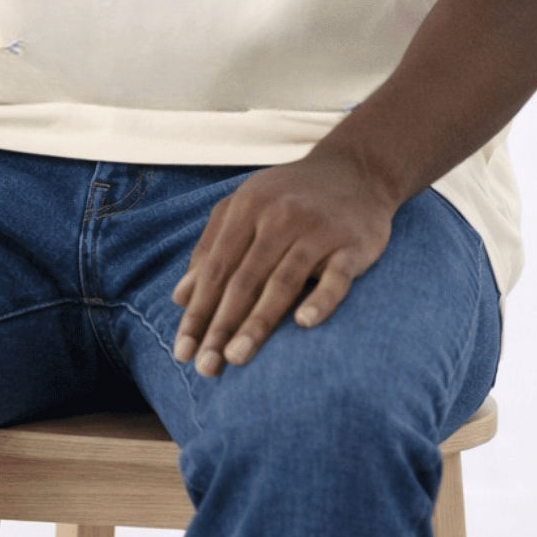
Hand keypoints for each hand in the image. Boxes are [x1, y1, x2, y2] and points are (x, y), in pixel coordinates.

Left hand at [170, 151, 394, 375]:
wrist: (356, 169)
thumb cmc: (290, 197)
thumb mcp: (245, 209)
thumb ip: (212, 248)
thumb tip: (179, 297)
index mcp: (247, 207)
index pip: (216, 268)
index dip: (198, 311)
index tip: (182, 351)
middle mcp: (279, 215)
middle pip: (244, 278)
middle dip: (220, 325)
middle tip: (205, 367)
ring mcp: (316, 229)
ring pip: (282, 281)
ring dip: (257, 322)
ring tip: (236, 357)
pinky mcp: (352, 244)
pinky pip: (336, 276)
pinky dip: (320, 299)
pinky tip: (303, 324)